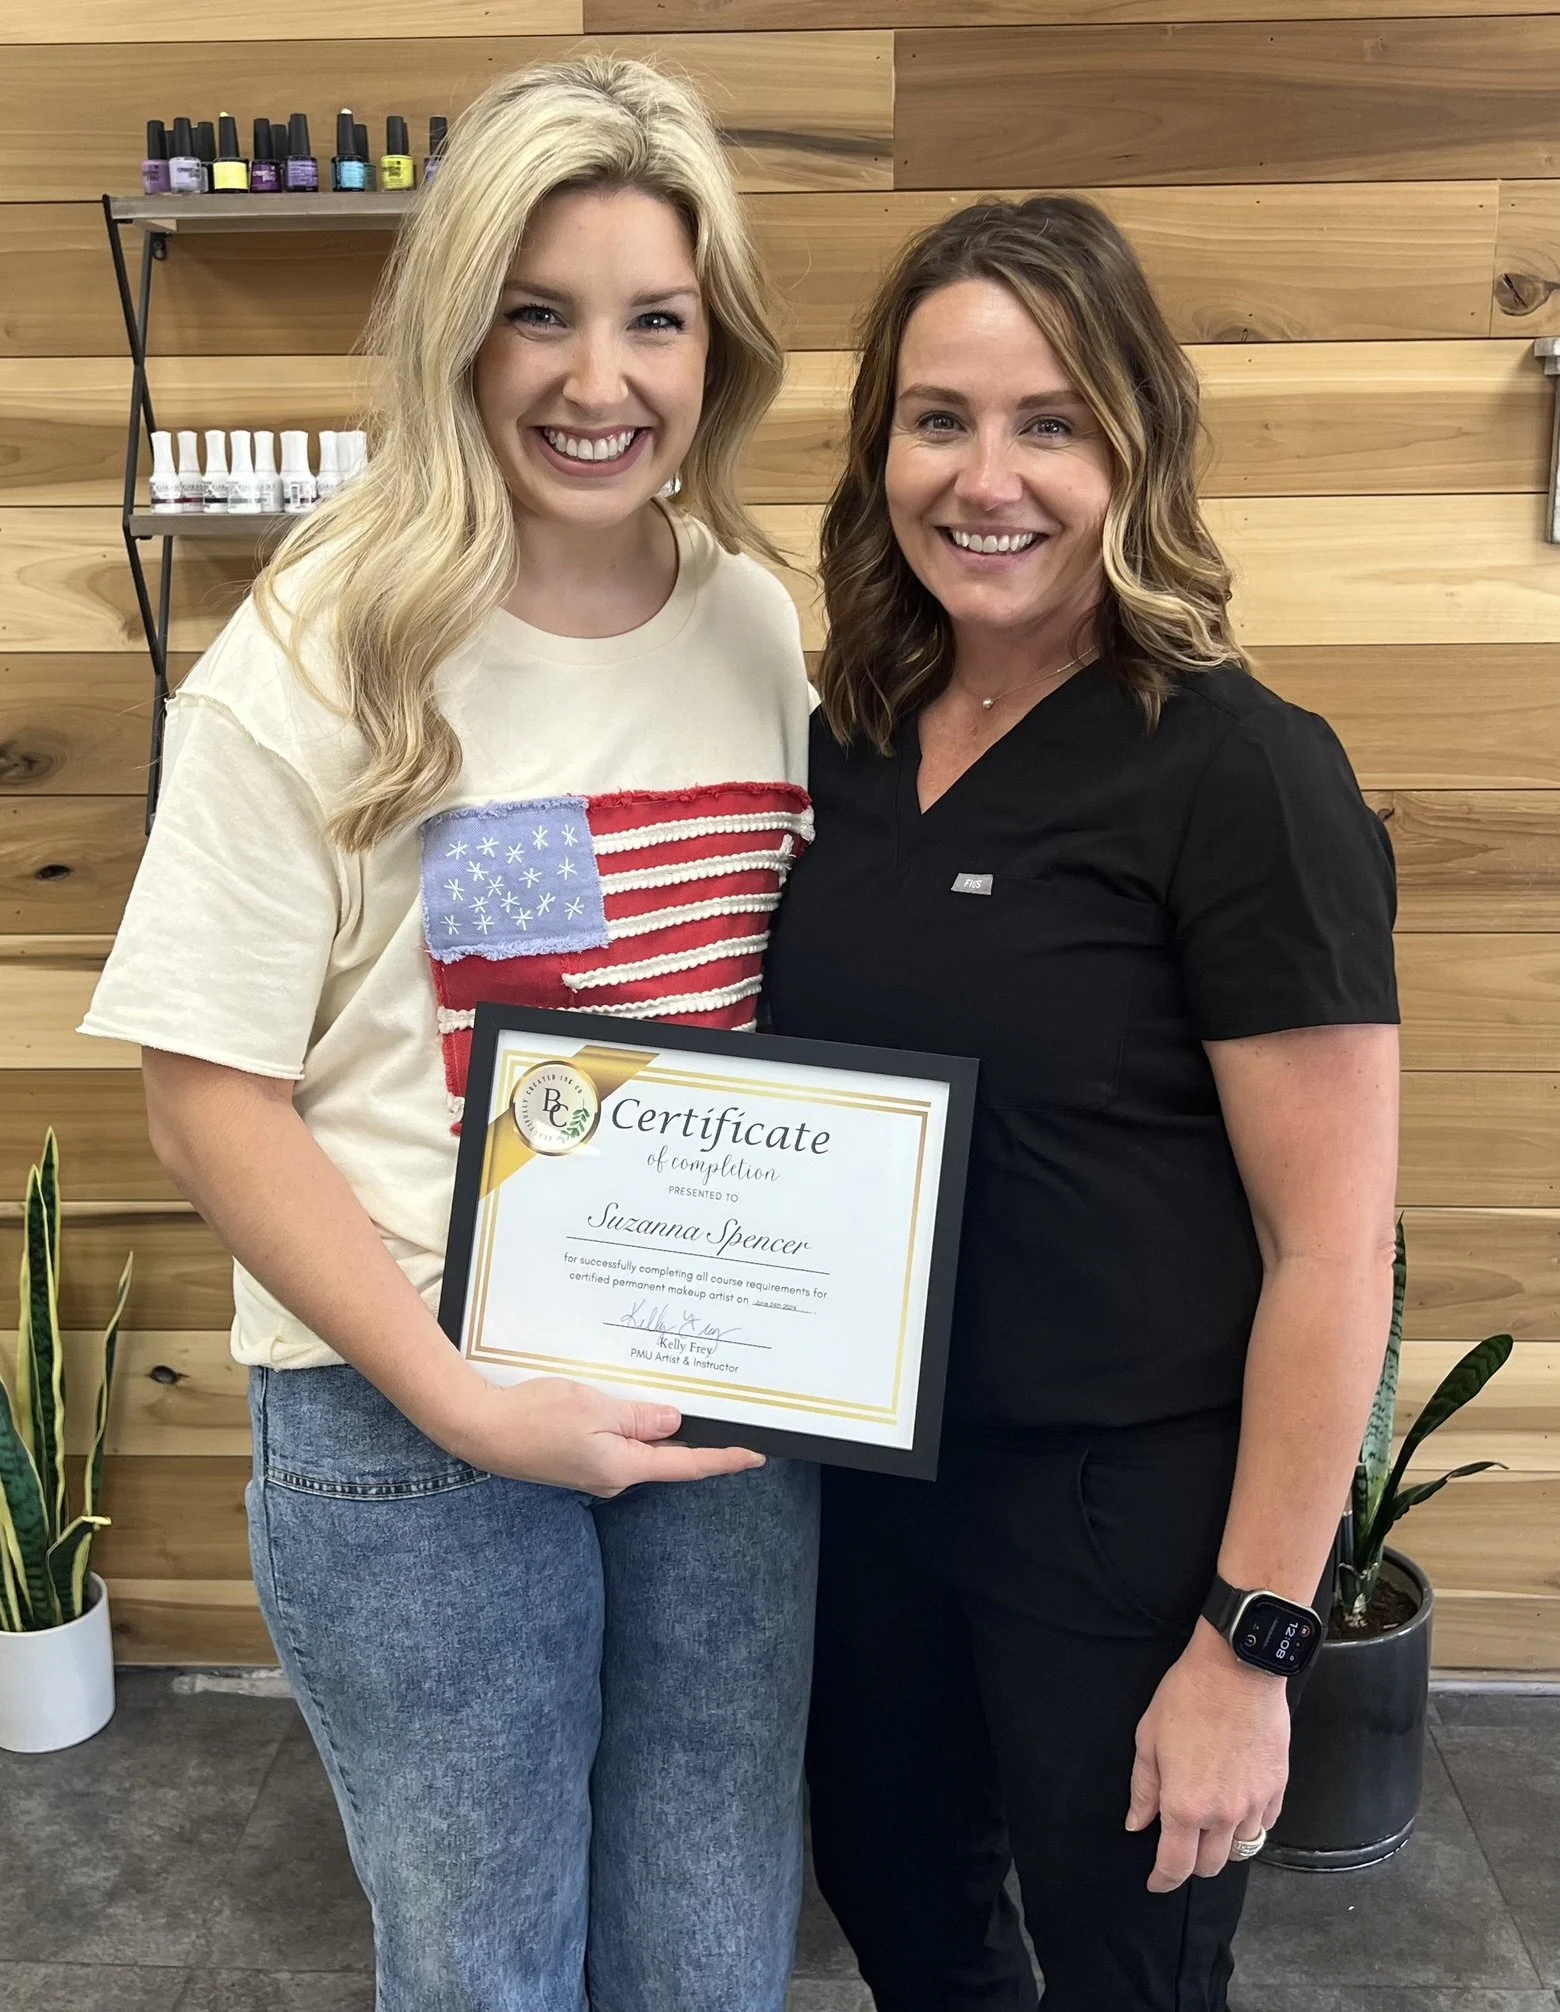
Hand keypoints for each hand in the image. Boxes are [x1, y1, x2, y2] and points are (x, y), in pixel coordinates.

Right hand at [437, 1373, 764, 1496]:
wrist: (479, 1429)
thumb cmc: (533, 1416)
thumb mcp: (592, 1407)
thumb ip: (637, 1418)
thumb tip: (674, 1425)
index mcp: (622, 1467)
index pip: (686, 1467)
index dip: (723, 1459)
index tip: (754, 1456)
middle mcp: (612, 1477)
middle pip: (665, 1459)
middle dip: (692, 1439)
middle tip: (723, 1414)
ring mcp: (593, 1472)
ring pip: (639, 1449)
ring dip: (657, 1429)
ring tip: (678, 1402)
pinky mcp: (577, 1461)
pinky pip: (616, 1445)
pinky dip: (630, 1428)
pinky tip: (631, 1407)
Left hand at [1126, 1620, 1289, 1891]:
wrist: (1238, 1668)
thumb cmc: (1187, 1697)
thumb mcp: (1149, 1738)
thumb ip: (1144, 1789)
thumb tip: (1137, 1823)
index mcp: (1185, 1805)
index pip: (1175, 1865)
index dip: (1162, 1880)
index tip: (1156, 1882)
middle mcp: (1223, 1814)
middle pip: (1211, 1865)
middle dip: (1192, 1862)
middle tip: (1179, 1844)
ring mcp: (1255, 1803)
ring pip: (1240, 1847)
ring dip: (1222, 1843)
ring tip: (1208, 1822)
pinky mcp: (1278, 1787)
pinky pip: (1264, 1823)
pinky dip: (1249, 1823)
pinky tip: (1236, 1802)